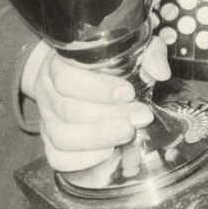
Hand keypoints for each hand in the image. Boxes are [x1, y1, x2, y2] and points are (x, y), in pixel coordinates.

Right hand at [21, 34, 170, 173]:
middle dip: (108, 116)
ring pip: (61, 136)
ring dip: (97, 138)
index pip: (67, 77)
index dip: (97, 88)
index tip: (129, 93)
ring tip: (127, 134)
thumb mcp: (126, 48)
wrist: (68, 72)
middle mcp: (48, 91)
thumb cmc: (101, 60)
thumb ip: (146, 54)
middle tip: (140, 117)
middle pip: (68, 109)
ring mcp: (46, 118)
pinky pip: (56, 157)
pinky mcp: (50, 141)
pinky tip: (107, 154)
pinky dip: (80, 160)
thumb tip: (160, 72)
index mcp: (59, 64)